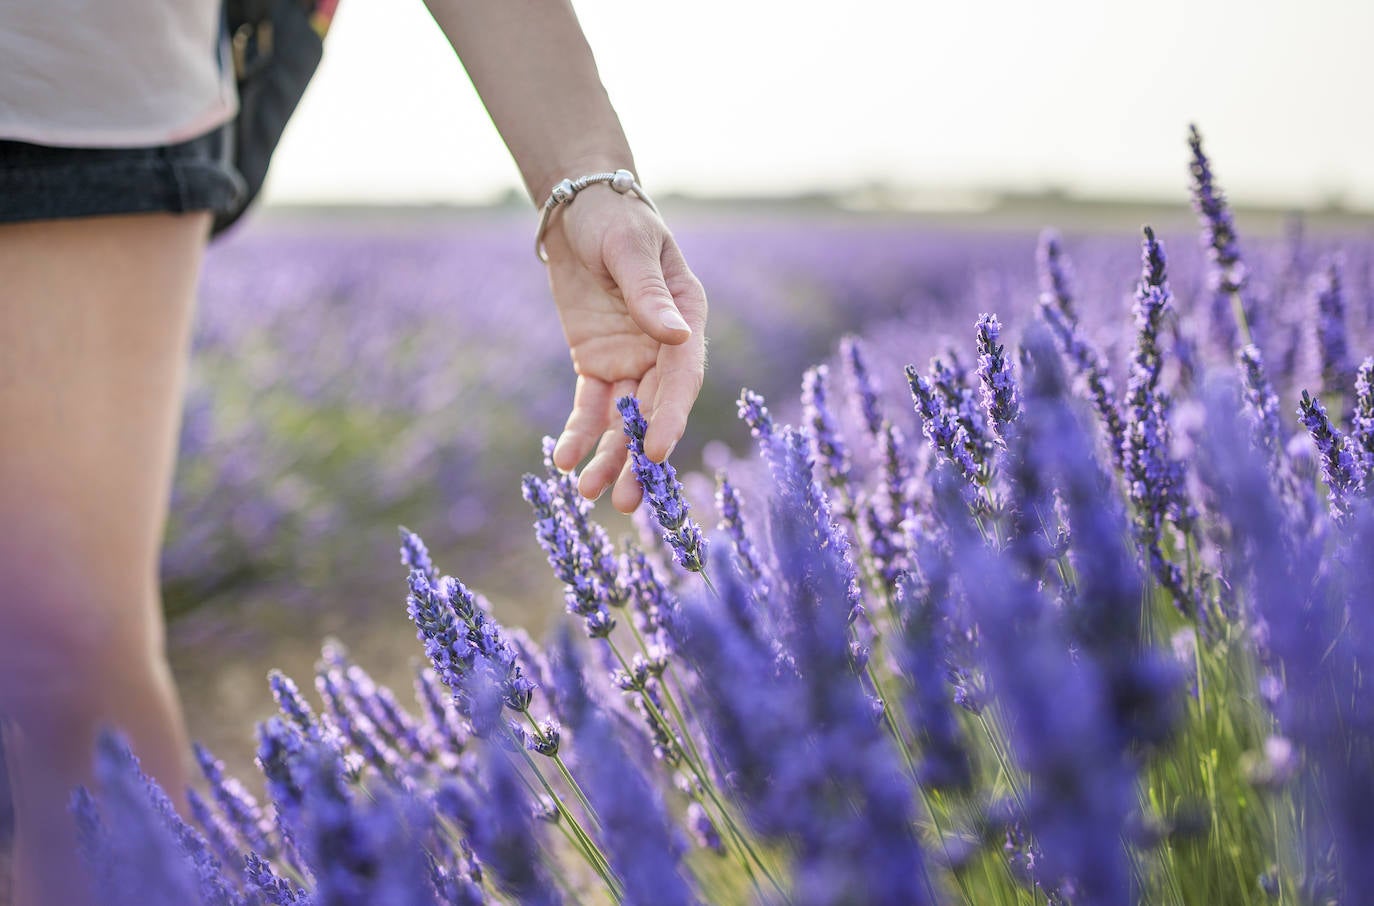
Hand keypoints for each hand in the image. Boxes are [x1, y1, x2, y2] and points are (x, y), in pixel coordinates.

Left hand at [542, 186, 707, 512]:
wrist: (579, 211)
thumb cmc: (614, 220)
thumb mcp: (629, 248)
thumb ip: (648, 293)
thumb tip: (673, 337)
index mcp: (686, 320)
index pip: (682, 378)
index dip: (672, 418)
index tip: (658, 453)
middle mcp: (663, 348)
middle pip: (656, 411)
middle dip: (640, 456)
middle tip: (629, 499)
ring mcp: (630, 360)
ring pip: (623, 420)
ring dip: (611, 457)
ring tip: (591, 493)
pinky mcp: (597, 364)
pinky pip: (589, 406)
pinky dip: (579, 433)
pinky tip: (566, 461)